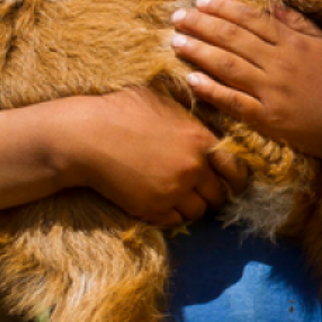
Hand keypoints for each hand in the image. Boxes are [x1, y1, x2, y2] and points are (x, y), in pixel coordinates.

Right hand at [59, 88, 243, 228]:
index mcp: (201, 140)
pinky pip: (175, 221)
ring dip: (192, 206)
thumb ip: (190, 112)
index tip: (232, 182)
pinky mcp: (152, 208)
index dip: (236, 178)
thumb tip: (204, 106)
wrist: (85, 136)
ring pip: (198, 212)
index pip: (236, 169)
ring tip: (179, 197)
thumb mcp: (162, 100)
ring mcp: (174, 191)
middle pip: (218, 195)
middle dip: (212, 194)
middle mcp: (193, 168)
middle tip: (201, 191)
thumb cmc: (120, 111)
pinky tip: (161, 203)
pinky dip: (171, 215)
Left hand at [169, 0, 321, 164]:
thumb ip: (301, 25)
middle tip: (178, 16)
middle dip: (203, 25)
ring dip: (199, 51)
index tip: (202, 0)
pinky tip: (190, 79)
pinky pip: (234, 101)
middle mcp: (280, 64)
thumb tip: (274, 5)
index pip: (253, 20)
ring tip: (176, 41)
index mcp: (294, 44)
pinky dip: (211, 89)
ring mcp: (273, 92)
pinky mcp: (270, 119)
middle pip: (234, 39)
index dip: (225, 9)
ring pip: (228, 66)